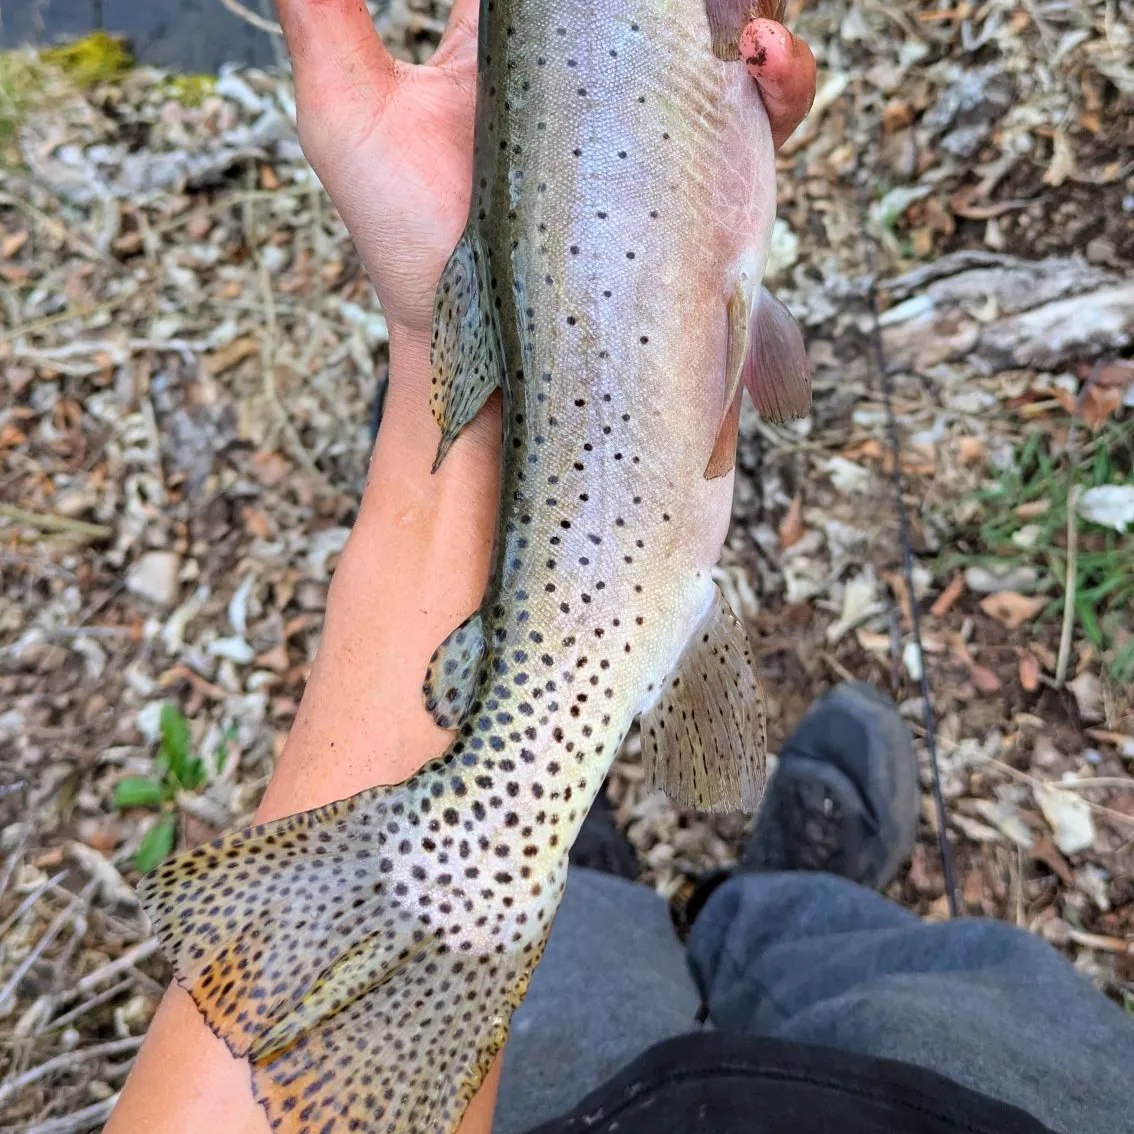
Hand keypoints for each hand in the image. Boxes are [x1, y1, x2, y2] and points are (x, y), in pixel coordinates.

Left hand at [277, 0, 816, 363]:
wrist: (486, 360)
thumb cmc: (413, 249)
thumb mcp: (349, 120)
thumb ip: (326, 15)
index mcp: (519, 43)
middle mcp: (597, 71)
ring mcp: (659, 118)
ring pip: (726, 17)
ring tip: (734, 2)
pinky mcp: (709, 169)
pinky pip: (771, 103)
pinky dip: (784, 69)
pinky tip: (755, 54)